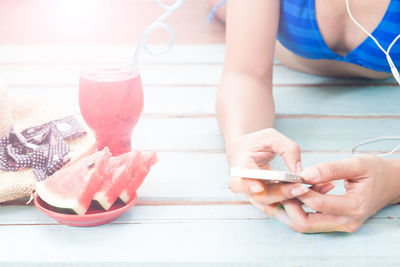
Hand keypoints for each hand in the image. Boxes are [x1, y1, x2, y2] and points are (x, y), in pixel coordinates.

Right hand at [227, 128, 311, 208]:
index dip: (248, 186)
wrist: (245, 150)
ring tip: (303, 190)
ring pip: (267, 204)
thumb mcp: (271, 137)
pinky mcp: (261, 198)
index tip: (260, 187)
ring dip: (286, 200)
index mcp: (240, 166)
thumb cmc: (256, 143)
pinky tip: (300, 197)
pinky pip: (273, 206)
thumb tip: (299, 172)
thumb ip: (288, 150)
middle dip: (280, 193)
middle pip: (258, 196)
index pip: (239, 181)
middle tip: (299, 188)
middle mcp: (243, 184)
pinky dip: (287, 204)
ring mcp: (252, 194)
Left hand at [267, 156, 399, 232]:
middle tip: (278, 188)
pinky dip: (296, 210)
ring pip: (304, 226)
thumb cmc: (376, 171)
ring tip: (278, 192)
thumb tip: (306, 174)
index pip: (317, 203)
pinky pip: (309, 222)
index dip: (298, 190)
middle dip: (288, 206)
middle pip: (305, 224)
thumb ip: (331, 169)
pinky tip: (290, 195)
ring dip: (288, 210)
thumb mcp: (356, 164)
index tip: (287, 177)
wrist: (391, 183)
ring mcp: (341, 226)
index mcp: (354, 207)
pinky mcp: (335, 224)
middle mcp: (346, 222)